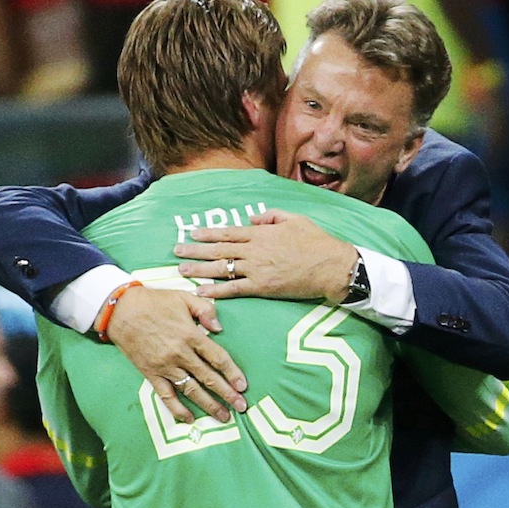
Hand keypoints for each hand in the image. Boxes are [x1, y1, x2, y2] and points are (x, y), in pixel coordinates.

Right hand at [101, 286, 247, 423]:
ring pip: (191, 390)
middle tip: (241, 407)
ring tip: (224, 417)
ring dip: (209, 405)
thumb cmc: (154, 302)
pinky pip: (166, 396)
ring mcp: (165, 366)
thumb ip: (205, 310)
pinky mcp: (151, 374)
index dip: (232, 373)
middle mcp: (180, 354)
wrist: (121, 310)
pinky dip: (178, 409)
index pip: (218, 358)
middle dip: (227, 394)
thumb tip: (219, 328)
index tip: (243, 385)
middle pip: (208, 378)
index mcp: (191, 335)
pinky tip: (189, 419)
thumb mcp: (184, 297)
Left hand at [174, 209, 357, 302]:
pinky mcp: (263, 287)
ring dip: (199, 269)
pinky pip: (234, 289)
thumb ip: (272, 216)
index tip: (192, 232)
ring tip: (181, 270)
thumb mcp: (295, 219)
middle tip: (176, 251)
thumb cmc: (317, 242)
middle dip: (195, 250)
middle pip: (218, 249)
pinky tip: (201, 292)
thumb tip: (252, 219)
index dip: (208, 232)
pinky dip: (215, 291)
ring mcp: (257, 269)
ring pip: (222, 268)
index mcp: (262, 233)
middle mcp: (255, 250)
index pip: (228, 232)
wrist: (332, 266)